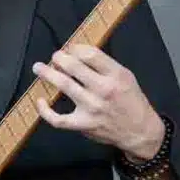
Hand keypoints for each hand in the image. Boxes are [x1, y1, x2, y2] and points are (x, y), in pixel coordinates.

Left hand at [31, 45, 165, 159]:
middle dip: (59, 57)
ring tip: (39, 67)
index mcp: (116, 75)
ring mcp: (92, 108)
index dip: (75, 48)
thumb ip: (105, 66)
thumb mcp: (126, 77)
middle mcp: (103, 90)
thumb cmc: (132, 102)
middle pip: (74, 66)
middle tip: (55, 56)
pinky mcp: (83, 124)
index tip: (70, 49)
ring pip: (64, 86)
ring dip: (48, 74)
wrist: (140, 131)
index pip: (90, 54)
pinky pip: (58, 119)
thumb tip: (79, 54)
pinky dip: (45, 110)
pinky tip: (40, 101)